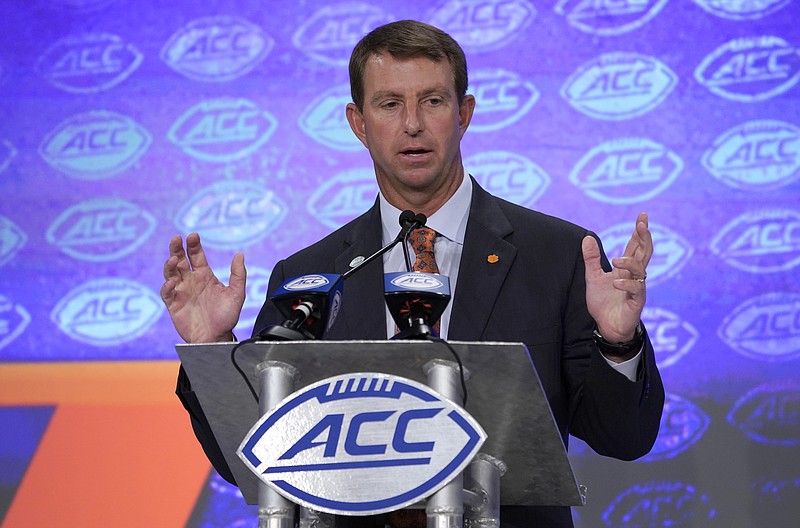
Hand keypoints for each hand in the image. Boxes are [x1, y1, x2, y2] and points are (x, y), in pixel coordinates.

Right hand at [160, 233, 245, 342]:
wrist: (217, 338)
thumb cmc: (226, 317)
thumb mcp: (237, 294)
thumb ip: (238, 274)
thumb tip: (240, 254)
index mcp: (204, 276)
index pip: (196, 256)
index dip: (193, 245)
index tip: (193, 235)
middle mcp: (191, 281)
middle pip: (180, 260)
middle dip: (177, 248)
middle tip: (176, 239)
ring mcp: (181, 291)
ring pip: (170, 273)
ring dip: (170, 265)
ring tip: (174, 259)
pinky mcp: (173, 304)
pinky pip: (167, 292)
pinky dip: (168, 286)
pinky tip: (173, 281)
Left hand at [582, 212, 651, 342]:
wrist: (606, 326)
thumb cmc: (603, 302)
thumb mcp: (593, 277)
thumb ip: (591, 259)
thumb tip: (587, 237)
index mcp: (625, 268)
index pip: (635, 246)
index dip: (639, 231)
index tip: (642, 216)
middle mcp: (634, 275)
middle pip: (644, 252)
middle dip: (644, 237)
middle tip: (642, 225)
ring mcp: (637, 288)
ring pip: (641, 270)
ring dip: (630, 263)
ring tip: (616, 261)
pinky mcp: (637, 302)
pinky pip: (636, 290)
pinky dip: (626, 284)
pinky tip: (616, 283)